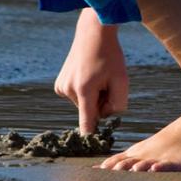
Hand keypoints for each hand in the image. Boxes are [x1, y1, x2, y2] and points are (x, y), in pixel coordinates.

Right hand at [53, 11, 127, 133]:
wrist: (92, 33)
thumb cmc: (110, 56)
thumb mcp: (122, 80)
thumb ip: (118, 104)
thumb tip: (105, 117)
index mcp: (84, 90)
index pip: (87, 124)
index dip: (92, 137)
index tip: (91, 148)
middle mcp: (68, 90)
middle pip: (90, 112)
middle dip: (101, 104)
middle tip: (106, 81)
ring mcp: (61, 87)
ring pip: (83, 105)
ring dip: (93, 96)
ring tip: (96, 74)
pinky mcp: (59, 85)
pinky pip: (77, 97)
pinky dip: (84, 91)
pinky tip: (88, 75)